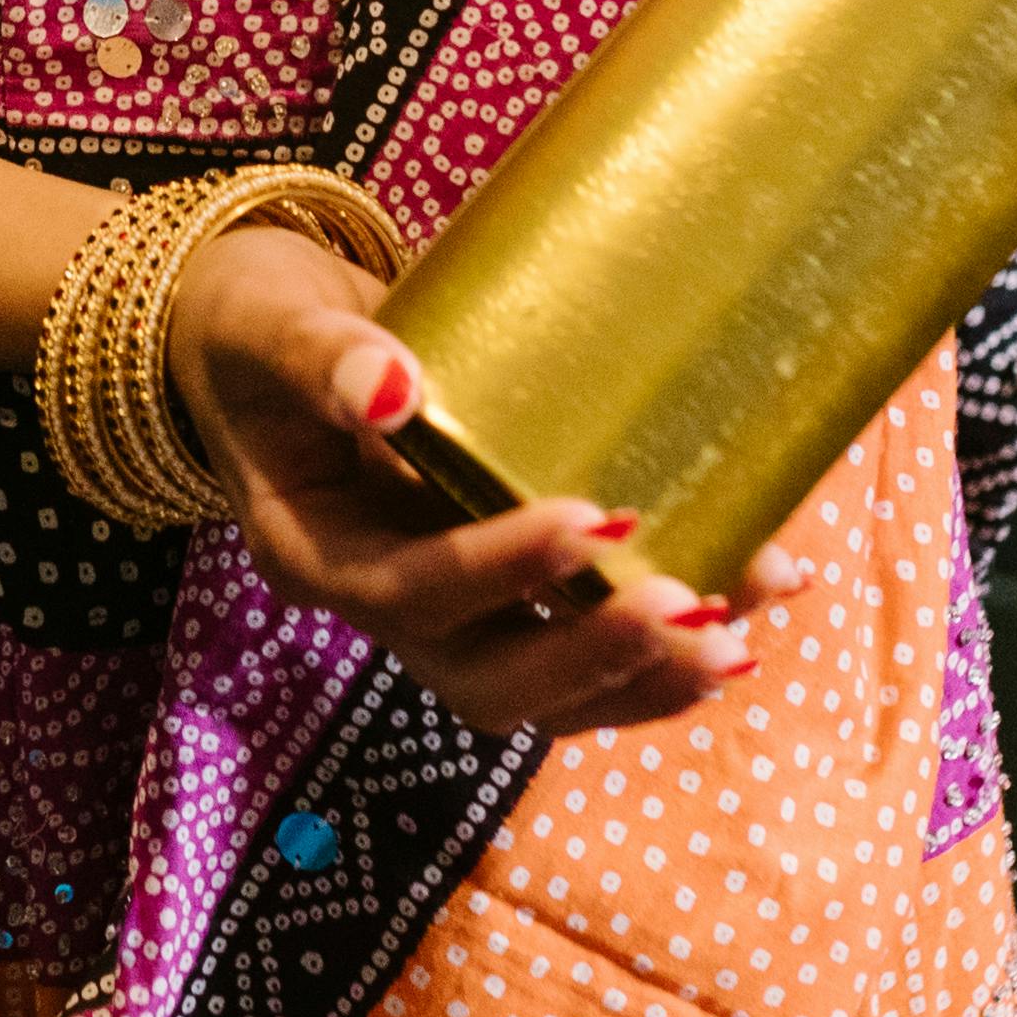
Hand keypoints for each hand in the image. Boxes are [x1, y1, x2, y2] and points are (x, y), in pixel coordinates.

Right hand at [160, 223, 804, 735]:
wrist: (264, 346)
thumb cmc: (261, 330)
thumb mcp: (269, 328)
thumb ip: (321, 358)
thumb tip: (392, 387)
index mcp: (314, 554)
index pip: (408, 592)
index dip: (501, 572)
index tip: (594, 520)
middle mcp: (380, 604)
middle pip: (484, 682)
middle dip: (592, 658)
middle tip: (689, 609)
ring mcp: (444, 612)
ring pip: (545, 687)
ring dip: (644, 674)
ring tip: (739, 637)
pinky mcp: (498, 594)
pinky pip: (580, 638)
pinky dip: (664, 637)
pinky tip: (755, 595)